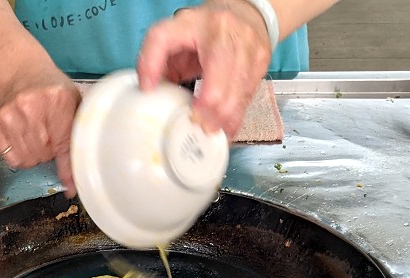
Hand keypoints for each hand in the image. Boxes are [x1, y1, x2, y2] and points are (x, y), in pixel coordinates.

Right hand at [0, 71, 81, 195]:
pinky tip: (22, 139)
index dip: (68, 168)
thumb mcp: (73, 106)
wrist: (23, 75)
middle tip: (50, 138)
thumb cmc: (52, 93)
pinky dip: (19, 155)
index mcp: (57, 100)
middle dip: (49, 153)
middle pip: (44, 155)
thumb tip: (73, 183)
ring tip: (37, 137)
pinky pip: (10, 158)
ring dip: (34, 155)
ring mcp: (9, 116)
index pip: (64, 146)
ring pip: (26, 160)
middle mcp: (31, 107)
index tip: (71, 186)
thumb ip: (76, 140)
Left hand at [136, 0, 272, 137]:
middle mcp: (236, 39)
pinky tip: (224, 128)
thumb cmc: (200, 28)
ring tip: (209, 132)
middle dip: (211, 116)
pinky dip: (235, 117)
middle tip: (198, 127)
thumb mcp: (170, 33)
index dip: (204, 98)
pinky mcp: (262, 65)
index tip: (190, 113)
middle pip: (226, 89)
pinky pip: (249, 98)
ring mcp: (253, 52)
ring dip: (224, 120)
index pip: (211, 65)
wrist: (241, 12)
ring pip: (240, 97)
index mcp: (211, 29)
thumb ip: (152, 58)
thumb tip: (147, 88)